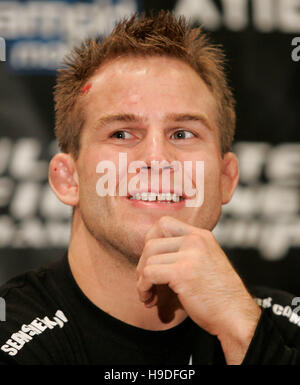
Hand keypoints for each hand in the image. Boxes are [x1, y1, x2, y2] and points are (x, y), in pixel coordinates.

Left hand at [136, 216, 260, 363]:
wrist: (235, 316)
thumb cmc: (218, 296)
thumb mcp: (204, 262)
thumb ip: (183, 253)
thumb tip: (149, 254)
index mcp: (201, 236)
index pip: (164, 223)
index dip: (150, 241)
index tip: (150, 261)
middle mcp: (195, 240)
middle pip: (151, 243)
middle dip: (143, 265)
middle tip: (146, 284)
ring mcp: (190, 254)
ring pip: (148, 260)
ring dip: (142, 280)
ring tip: (148, 294)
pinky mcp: (182, 272)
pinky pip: (149, 273)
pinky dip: (143, 288)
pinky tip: (150, 299)